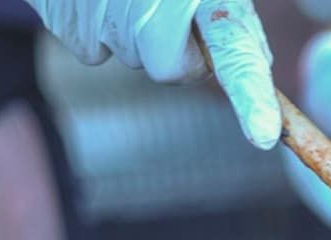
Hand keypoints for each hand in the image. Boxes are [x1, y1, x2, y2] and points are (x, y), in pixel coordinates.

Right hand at [25, 0, 281, 148]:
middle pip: (170, 70)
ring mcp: (104, 19)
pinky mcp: (66, 25)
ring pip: (131, 56)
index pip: (233, 51)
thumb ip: (229, 14)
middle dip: (174, 50)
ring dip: (133, 30)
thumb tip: (254, 61)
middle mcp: (153, 7)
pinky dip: (94, 25)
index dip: (251, 96)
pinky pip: (91, 47)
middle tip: (167, 5)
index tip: (264, 135)